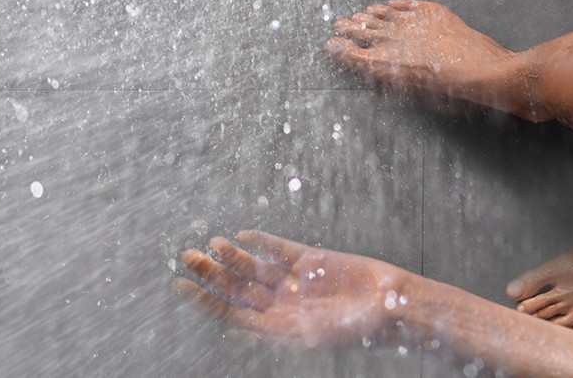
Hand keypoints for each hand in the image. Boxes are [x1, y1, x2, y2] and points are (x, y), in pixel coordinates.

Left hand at [174, 230, 410, 348]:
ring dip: (232, 256)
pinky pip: (280, 250)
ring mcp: (294, 281)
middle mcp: (280, 304)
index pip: (229, 312)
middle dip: (211, 273)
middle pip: (236, 287)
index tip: (180, 286)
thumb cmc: (352, 331)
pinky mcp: (311, 260)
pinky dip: (262, 242)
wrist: (392, 307)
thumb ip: (268, 332)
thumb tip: (230, 331)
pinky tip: (244, 236)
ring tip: (212, 244)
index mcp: (275, 326)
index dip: (204, 300)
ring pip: (253, 267)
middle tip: (187, 257)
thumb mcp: (306, 337)